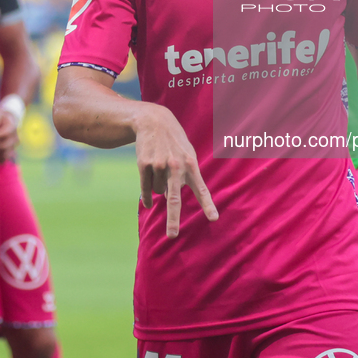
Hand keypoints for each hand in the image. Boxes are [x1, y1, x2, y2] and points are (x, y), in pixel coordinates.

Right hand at [135, 105, 217, 237]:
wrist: (154, 122)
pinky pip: (145, 189)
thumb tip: (169, 199)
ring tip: (161, 170)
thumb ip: (184, 176)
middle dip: (173, 219)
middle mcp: (175, 166)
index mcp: (190, 165)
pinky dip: (146, 197)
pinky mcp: (144, 165)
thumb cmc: (175, 141)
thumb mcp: (187, 154)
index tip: (214, 218)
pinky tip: (148, 203)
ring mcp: (158, 166)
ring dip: (159, 188)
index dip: (208, 205)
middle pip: (174, 199)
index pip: (201, 189)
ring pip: (158, 191)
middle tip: (172, 236)